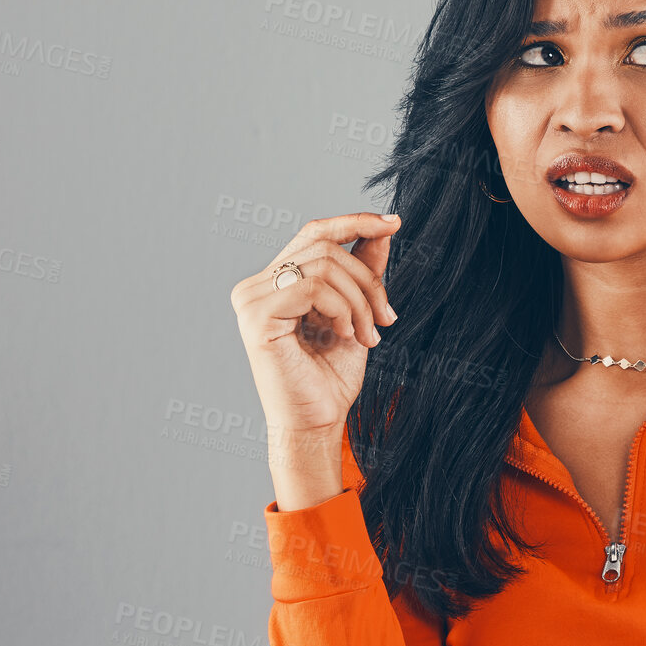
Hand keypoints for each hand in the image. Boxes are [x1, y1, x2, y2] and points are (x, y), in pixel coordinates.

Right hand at [230, 212, 399, 438]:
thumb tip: (383, 229)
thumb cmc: (331, 378)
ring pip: (323, 266)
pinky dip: (341, 309)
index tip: (393, 222)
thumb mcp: (357, 314)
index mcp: (276, 283)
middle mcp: (256, 286)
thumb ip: (363, 272)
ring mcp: (251, 299)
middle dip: (368, 280)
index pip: (314, 233)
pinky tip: (345, 336)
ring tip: (368, 335)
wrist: (319, 424)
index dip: (353, 222)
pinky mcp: (256, 317)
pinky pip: (312, 287)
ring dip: (359, 301)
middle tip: (386, 319)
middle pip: (325, 248)